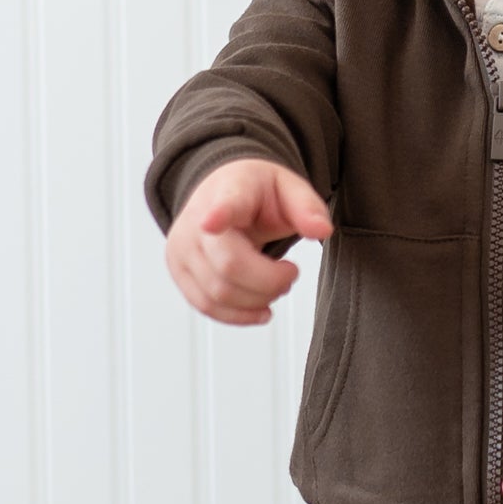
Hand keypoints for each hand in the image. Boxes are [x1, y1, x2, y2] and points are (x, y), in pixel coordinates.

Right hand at [165, 159, 332, 324]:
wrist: (221, 193)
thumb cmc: (256, 193)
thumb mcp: (289, 188)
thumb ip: (307, 208)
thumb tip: (323, 230)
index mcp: (228, 193)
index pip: (222, 206)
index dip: (217, 215)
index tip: (211, 222)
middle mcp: (195, 221)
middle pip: (230, 266)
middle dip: (270, 282)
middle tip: (290, 272)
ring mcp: (182, 249)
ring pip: (219, 293)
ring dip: (257, 300)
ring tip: (276, 284)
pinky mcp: (179, 272)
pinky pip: (206, 306)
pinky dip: (238, 315)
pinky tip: (260, 308)